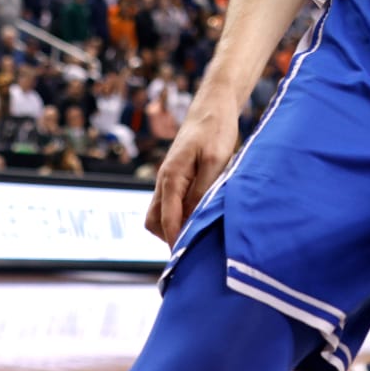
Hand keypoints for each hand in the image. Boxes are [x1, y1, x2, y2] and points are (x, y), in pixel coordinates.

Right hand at [146, 100, 238, 245]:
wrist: (212, 108)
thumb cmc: (215, 131)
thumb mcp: (215, 161)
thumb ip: (202, 191)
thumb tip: (193, 220)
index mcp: (171, 177)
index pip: (167, 220)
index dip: (176, 242)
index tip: (186, 262)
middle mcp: (164, 181)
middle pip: (154, 222)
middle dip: (170, 238)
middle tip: (194, 249)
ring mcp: (168, 180)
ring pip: (160, 215)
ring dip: (174, 228)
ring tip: (199, 236)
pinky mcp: (177, 179)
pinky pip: (170, 205)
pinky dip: (180, 217)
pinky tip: (200, 219)